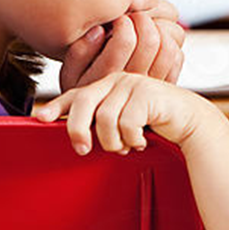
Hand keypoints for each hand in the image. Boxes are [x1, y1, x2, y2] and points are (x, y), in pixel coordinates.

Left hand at [35, 72, 215, 155]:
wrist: (186, 120)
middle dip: (78, 130)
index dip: (58, 105)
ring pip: (105, 120)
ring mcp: (133, 83)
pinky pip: (126, 124)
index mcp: (107, 84)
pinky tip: (140, 141)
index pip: (77, 93)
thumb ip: (101, 120)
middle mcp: (117, 79)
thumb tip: (77, 137)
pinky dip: (132, 140)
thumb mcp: (121, 120)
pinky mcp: (147, 92)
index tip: (42, 118)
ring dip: (113, 142)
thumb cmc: (153, 121)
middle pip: (84, 103)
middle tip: (81, 149)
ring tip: (126, 145)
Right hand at [59, 0, 185, 91]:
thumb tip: (99, 31)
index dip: (124, 21)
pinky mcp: (166, 85)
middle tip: (134, 17)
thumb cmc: (87, 92)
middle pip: (151, 40)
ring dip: (160, 29)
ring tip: (145, 27)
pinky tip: (156, 40)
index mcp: (105, 78)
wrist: (104, 120)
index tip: (117, 18)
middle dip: (143, 19)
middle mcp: (132, 84)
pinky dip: (171, 42)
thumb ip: (79, 52)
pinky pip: (177, 57)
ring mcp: (152, 86)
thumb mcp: (71, 74)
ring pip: (168, 47)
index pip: (125, 41)